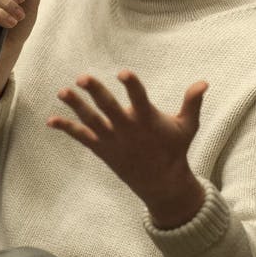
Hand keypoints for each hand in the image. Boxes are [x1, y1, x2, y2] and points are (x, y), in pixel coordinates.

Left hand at [47, 70, 208, 228]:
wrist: (161, 183)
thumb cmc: (174, 150)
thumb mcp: (187, 126)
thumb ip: (192, 102)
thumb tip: (204, 82)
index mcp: (147, 120)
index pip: (139, 98)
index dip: (131, 85)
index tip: (122, 73)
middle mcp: (127, 129)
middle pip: (109, 108)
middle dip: (95, 92)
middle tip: (82, 77)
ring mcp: (112, 140)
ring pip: (91, 121)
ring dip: (76, 106)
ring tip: (62, 92)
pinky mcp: (102, 149)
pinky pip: (81, 137)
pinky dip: (66, 128)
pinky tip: (51, 120)